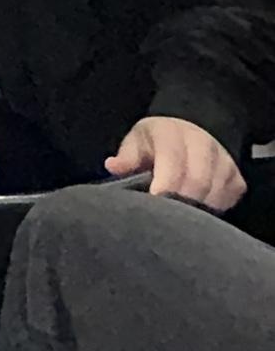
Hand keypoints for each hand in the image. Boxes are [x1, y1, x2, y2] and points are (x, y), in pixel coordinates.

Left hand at [106, 115, 245, 210]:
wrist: (190, 131)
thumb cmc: (156, 141)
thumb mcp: (136, 142)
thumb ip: (126, 157)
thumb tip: (113, 167)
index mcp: (172, 132)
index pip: (173, 161)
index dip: (165, 185)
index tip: (155, 203)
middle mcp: (203, 144)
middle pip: (198, 181)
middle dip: (180, 203)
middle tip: (163, 219)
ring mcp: (225, 162)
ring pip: (213, 195)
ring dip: (195, 210)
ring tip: (175, 217)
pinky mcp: (237, 180)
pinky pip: (225, 203)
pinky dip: (210, 211)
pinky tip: (193, 212)